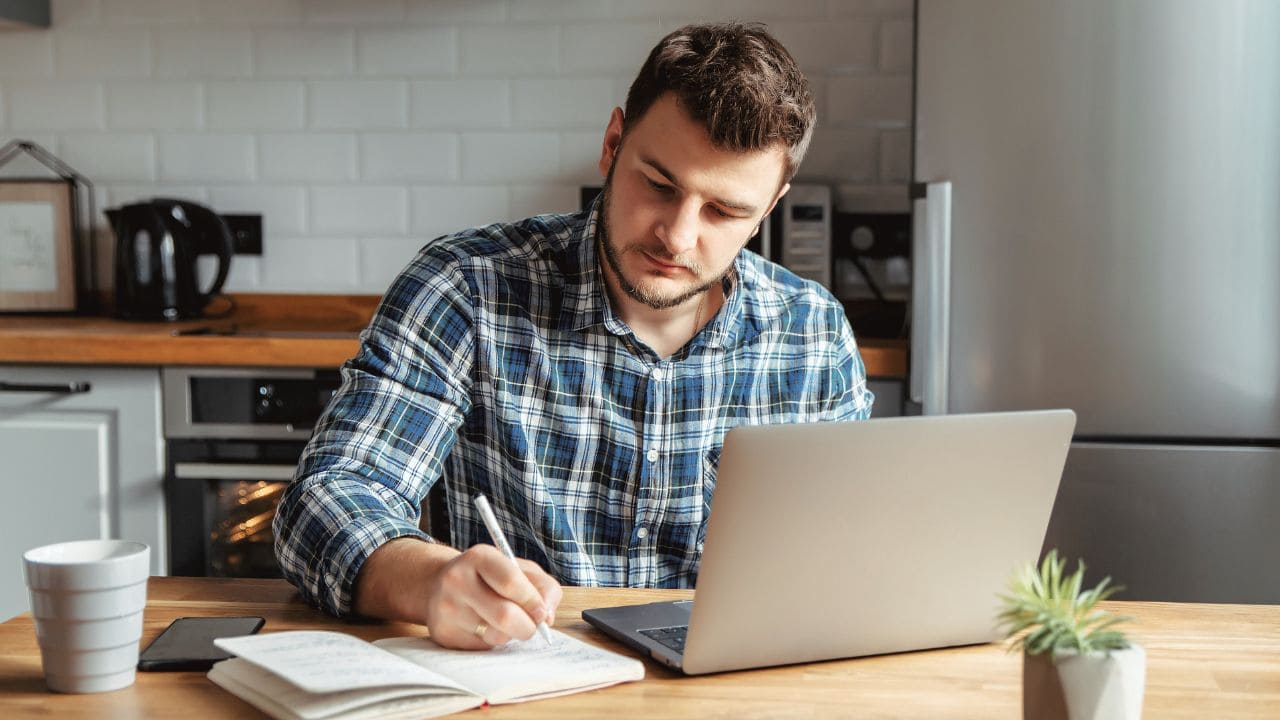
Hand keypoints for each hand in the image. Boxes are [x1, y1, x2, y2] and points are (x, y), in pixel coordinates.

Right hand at [423, 544, 562, 649]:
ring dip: (511, 634)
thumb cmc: (490, 577)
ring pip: (496, 636)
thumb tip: (547, 618)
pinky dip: (494, 642)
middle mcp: (457, 580)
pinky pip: (483, 648)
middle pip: (505, 615)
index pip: (511, 582)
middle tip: (532, 625)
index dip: (533, 601)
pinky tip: (485, 627)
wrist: (439, 585)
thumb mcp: (518, 569)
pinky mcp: (444, 634)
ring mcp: (447, 609)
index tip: (543, 612)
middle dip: (528, 626)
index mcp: (478, 557)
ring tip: (505, 622)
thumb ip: (543, 586)